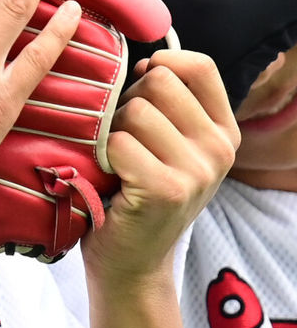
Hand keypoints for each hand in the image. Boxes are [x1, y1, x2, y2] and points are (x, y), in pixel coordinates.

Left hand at [83, 49, 239, 282]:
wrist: (131, 264)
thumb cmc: (136, 198)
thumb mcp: (169, 148)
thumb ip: (170, 107)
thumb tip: (147, 62)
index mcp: (223, 132)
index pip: (200, 66)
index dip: (162, 63)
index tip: (139, 82)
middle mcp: (219, 149)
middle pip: (159, 83)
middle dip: (128, 103)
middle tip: (121, 140)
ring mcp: (196, 171)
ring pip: (136, 111)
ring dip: (112, 133)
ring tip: (116, 164)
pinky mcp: (166, 189)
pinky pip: (119, 143)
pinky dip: (103, 158)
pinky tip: (111, 181)